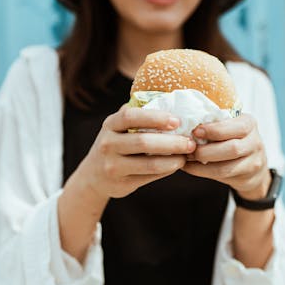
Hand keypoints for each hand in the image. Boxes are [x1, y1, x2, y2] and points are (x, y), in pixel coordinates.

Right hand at [72, 105, 195, 198]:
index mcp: (110, 124)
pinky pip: (149, 177)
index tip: (177, 121)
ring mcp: (113, 166)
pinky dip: (166, 170)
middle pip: (143, 142)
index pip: (130, 117)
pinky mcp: (121, 184)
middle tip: (190, 142)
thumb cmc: (116, 144)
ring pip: (148, 164)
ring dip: (173, 160)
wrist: (94, 176)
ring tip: (187, 155)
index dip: (155, 118)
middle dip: (171, 142)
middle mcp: (108, 144)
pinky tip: (176, 165)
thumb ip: (137, 114)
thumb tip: (171, 100)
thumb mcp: (119, 127)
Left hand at [182, 114, 270, 198]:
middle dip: (206, 150)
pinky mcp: (247, 177)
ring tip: (187, 158)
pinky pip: (222, 176)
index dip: (214, 130)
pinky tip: (191, 167)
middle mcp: (255, 142)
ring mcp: (253, 162)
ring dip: (202, 164)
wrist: (253, 165)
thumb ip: (216, 122)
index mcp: (249, 123)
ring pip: (226, 167)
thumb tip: (187, 123)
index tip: (196, 131)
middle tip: (189, 148)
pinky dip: (202, 172)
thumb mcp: (230, 125)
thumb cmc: (234, 139)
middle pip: (232, 148)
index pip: (235, 127)